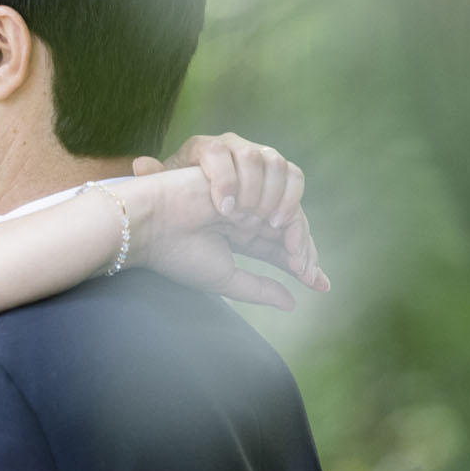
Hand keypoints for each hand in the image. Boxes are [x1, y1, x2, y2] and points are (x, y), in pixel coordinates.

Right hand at [120, 136, 330, 308]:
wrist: (148, 226)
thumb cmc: (179, 253)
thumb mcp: (226, 278)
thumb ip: (259, 288)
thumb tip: (292, 302)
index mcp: (243, 236)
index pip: (282, 247)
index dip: (303, 262)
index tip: (320, 286)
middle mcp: (247, 213)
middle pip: (292, 223)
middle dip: (300, 245)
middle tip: (301, 265)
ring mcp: (242, 190)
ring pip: (285, 198)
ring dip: (274, 215)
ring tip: (248, 225)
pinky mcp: (234, 168)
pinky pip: (262, 174)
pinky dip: (252, 192)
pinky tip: (235, 211)